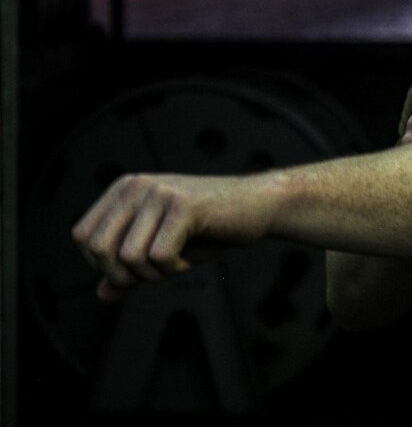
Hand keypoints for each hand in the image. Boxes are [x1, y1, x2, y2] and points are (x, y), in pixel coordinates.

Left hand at [71, 172, 274, 301]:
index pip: (84, 236)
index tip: (139, 267)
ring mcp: (160, 192)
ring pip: (128, 257)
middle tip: (157, 272)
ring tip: (178, 262)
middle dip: (125, 274)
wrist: (259, 207)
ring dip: (154, 274)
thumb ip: (130, 269)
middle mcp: (136, 186)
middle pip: (99, 249)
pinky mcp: (183, 206)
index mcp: (124, 189)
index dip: (105, 264)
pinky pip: (159, 256)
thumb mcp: (163, 249)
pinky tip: (191, 256)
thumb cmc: (211, 228)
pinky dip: (175, 269)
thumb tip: (103, 294)